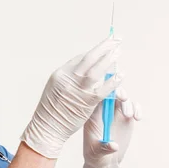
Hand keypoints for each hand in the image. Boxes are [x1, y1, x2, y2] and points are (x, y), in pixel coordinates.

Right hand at [20, 37, 123, 158]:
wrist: (47, 128)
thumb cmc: (50, 112)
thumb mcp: (54, 89)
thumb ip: (68, 80)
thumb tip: (82, 72)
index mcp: (60, 74)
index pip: (80, 58)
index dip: (94, 52)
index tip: (104, 48)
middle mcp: (69, 79)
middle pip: (90, 57)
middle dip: (105, 46)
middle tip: (116, 39)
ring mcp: (78, 90)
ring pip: (98, 70)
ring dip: (110, 59)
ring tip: (119, 51)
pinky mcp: (87, 102)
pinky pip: (104, 88)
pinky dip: (113, 81)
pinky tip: (121, 75)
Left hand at [82, 86, 141, 167]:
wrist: (105, 162)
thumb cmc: (96, 156)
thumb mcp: (97, 153)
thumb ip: (104, 148)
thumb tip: (114, 146)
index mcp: (92, 115)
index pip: (97, 97)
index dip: (105, 91)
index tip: (111, 94)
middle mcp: (104, 111)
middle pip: (111, 93)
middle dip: (119, 92)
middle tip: (124, 99)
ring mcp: (115, 114)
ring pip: (123, 99)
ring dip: (128, 104)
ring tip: (130, 116)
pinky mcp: (126, 118)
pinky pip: (133, 107)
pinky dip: (137, 109)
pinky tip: (138, 119)